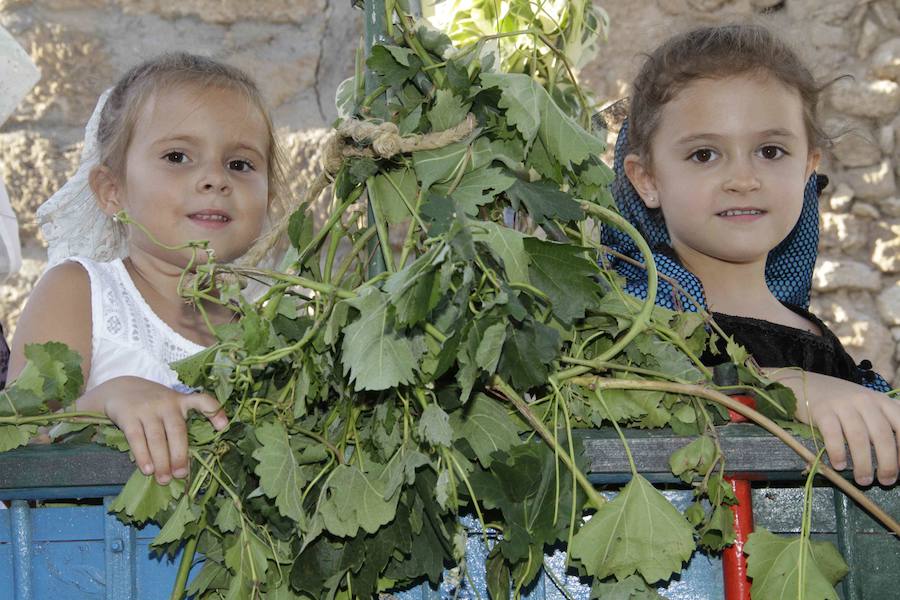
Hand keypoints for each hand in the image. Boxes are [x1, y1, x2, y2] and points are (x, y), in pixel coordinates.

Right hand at [79, 376, 226, 484]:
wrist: (118, 388)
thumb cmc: (151, 404)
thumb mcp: (170, 403)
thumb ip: (180, 422)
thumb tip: (186, 460)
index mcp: (181, 400)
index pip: (201, 401)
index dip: (214, 412)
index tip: (223, 427)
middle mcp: (166, 403)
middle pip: (177, 431)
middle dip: (180, 454)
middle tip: (181, 475)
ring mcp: (147, 409)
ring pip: (157, 438)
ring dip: (161, 461)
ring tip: (164, 479)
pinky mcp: (128, 415)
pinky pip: (137, 438)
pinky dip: (142, 455)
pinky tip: (147, 469)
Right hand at [770, 369, 899, 485]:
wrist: (808, 385)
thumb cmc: (843, 402)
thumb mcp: (870, 406)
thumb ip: (886, 423)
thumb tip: (897, 457)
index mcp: (881, 401)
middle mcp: (864, 400)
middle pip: (881, 434)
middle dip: (887, 462)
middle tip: (886, 481)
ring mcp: (842, 404)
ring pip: (858, 437)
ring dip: (863, 463)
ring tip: (863, 480)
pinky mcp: (822, 411)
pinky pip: (832, 435)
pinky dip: (837, 452)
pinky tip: (839, 466)